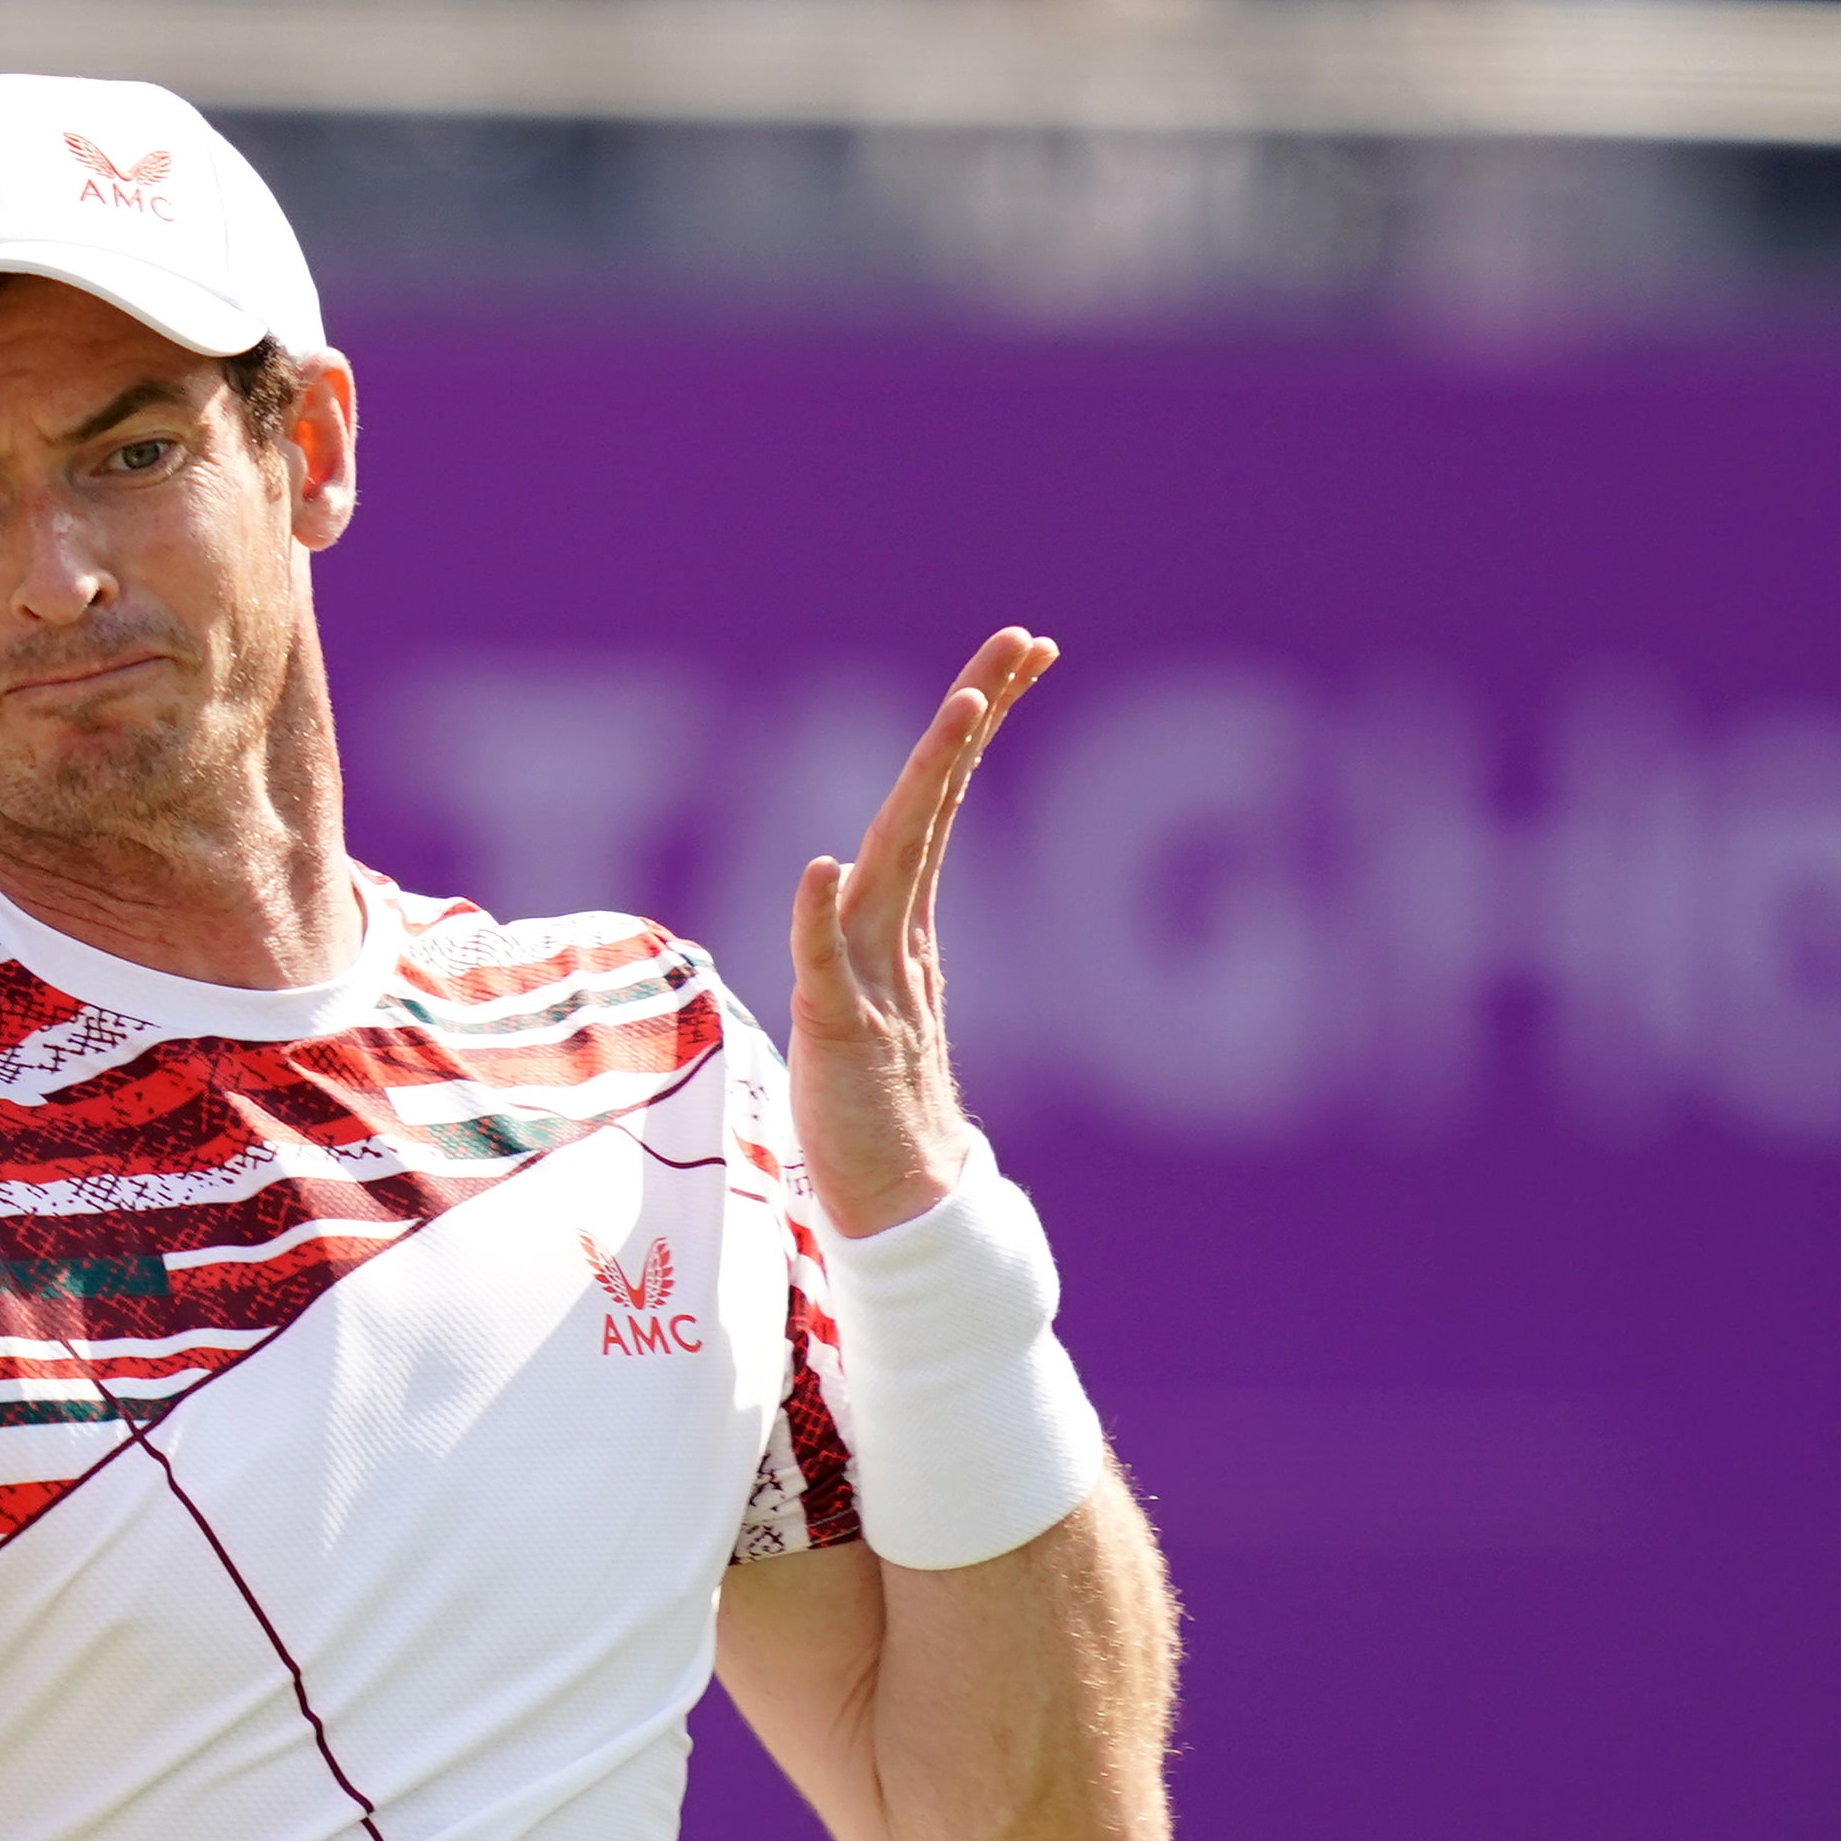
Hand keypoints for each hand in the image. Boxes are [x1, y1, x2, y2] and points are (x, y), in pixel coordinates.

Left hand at [789, 625, 1056, 1240]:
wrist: (898, 1200)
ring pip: (898, 860)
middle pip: (934, 804)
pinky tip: (821, 865)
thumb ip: (858, 933)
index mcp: (904, 919)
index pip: (937, 800)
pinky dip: (818, 918)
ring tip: (964, 707)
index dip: (971, 725)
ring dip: (928, 783)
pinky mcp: (838, 1030)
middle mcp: (897, 933)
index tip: (1019, 652)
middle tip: (1022, 641)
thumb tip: (841, 876)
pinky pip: (823, 967)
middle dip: (975, 718)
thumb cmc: (871, 1103)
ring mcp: (874, 977)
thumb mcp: (859, 993)